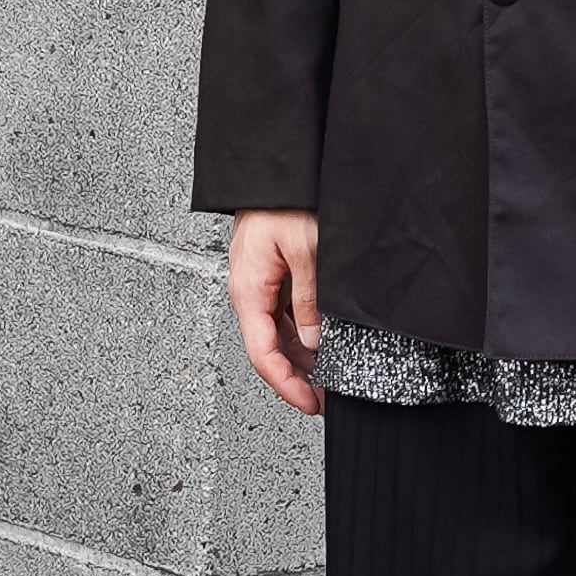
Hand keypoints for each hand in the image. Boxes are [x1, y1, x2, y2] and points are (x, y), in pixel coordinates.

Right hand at [228, 209, 323, 415]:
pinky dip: (303, 336)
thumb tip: (314, 339)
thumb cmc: (282, 201)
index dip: (286, 386)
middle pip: (269, 351)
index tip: (310, 404)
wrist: (275, 171)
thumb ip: (309, 298)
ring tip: (327, 379)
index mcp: (248, 291)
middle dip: (295, 380)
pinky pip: (285, 316)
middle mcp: (250, 294)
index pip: (262, 355)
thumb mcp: (304, 249)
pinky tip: (322, 345)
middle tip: (325, 400)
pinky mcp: (273, 277)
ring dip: (300, 360)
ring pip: (278, 336)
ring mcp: (261, 287)